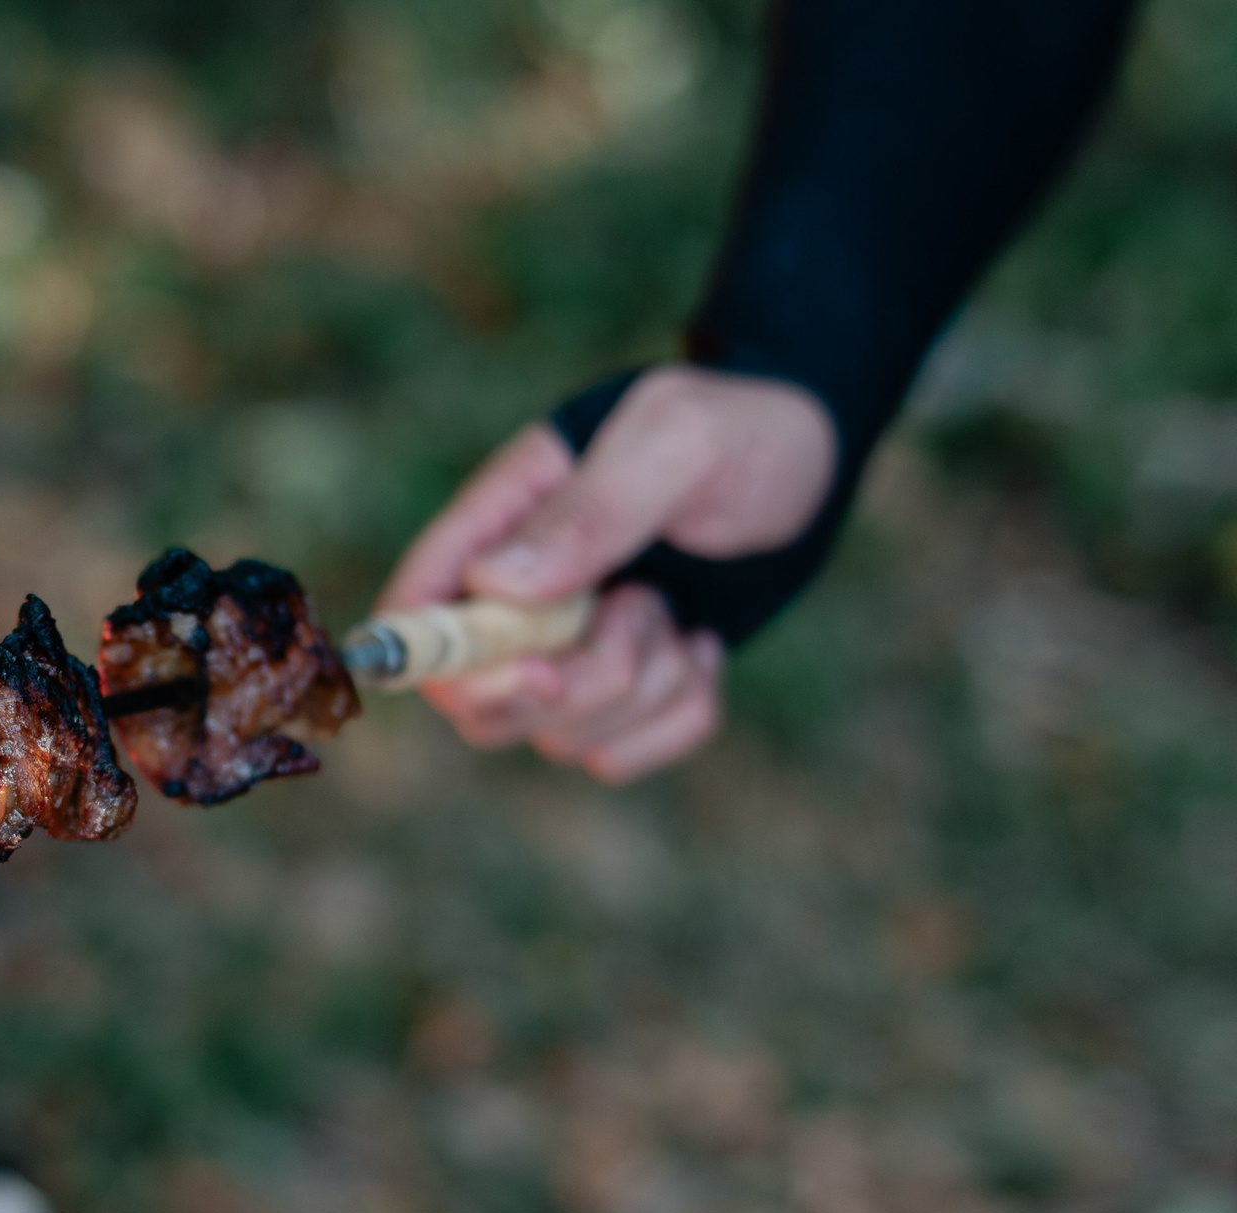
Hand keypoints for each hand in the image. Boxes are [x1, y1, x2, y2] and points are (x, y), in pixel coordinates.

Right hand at [377, 365, 835, 782]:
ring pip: (556, 734)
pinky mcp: (626, 692)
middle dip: (562, 685)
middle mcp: (518, 598)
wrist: (822, 460)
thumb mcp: (676, 441)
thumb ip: (587, 511)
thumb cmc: (743, 430)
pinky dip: (676, 717)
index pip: (417, 604)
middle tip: (637, 616)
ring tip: (677, 613)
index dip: (435, 654)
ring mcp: (570, 651)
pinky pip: (621, 755)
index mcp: (502, 520)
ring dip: (636, 688)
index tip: (516, 664)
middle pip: (478, 699)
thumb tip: (490, 586)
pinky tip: (703, 649)